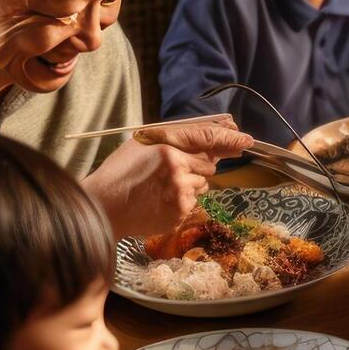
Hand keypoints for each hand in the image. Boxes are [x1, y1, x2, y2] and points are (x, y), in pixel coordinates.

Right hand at [81, 118, 253, 236]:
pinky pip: (194, 202)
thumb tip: (208, 142)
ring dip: (190, 185)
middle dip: (196, 167)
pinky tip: (160, 201)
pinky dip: (182, 202)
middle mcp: (178, 168)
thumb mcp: (142, 144)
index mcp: (167, 147)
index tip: (245, 139)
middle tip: (169, 173)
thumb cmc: (120, 173)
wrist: (103, 207)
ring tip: (161, 188)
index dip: (229, 137)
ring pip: (202, 185)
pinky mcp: (181, 212)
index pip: (207, 137)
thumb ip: (174, 139)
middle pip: (208, 165)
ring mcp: (181, 192)